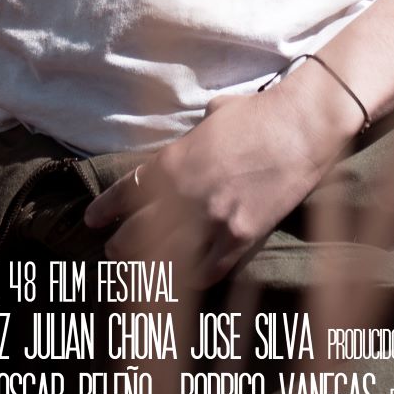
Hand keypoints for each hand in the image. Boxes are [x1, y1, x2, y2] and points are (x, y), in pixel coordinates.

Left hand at [82, 63, 363, 291]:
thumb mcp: (211, 117)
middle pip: (140, 231)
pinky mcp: (243, 236)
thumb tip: (189, 139)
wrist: (301, 127)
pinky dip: (198, 276)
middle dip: (121, 244)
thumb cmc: (257, 113)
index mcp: (174, 161)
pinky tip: (189, 280)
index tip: (92, 220)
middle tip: (112, 251)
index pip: (127, 192)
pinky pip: (212, 267)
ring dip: (151, 267)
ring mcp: (215, 219)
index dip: (105, 209)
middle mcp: (187, 194)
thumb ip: (191, 136)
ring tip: (139, 276)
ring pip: (170, 256)